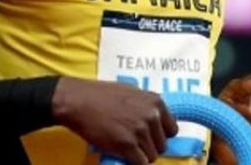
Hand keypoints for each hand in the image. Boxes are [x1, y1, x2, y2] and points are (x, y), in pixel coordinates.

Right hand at [51, 77, 178, 164]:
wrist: (78, 101)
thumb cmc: (101, 94)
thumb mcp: (131, 92)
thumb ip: (147, 106)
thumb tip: (157, 120)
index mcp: (156, 102)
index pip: (172, 130)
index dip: (159, 135)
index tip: (149, 136)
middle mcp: (152, 116)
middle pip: (162, 145)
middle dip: (149, 146)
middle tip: (132, 141)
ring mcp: (140, 131)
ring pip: (152, 156)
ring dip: (139, 155)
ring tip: (125, 146)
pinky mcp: (127, 145)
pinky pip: (140, 163)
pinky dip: (132, 161)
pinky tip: (122, 154)